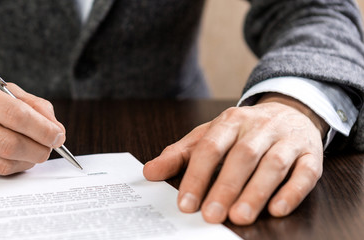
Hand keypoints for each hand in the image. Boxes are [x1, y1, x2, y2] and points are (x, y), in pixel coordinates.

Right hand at [0, 73, 65, 175]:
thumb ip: (30, 105)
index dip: (42, 129)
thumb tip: (55, 130)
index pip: (15, 115)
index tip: (58, 135)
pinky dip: (8, 166)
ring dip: (26, 161)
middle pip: (10, 143)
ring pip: (1, 162)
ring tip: (32, 152)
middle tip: (49, 148)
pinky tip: (10, 156)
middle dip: (39, 149)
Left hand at [143, 93, 328, 224]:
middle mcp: (260, 127)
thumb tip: (149, 172)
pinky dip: (292, 191)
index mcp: (230, 121)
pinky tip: (277, 209)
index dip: (197, 176)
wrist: (289, 111)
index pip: (210, 148)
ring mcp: (287, 139)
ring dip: (257, 192)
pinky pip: (305, 172)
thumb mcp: (208, 136)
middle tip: (212, 215)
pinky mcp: (311, 154)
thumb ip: (179, 154)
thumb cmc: (242, 131)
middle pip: (242, 156)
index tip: (186, 204)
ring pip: (273, 165)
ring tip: (240, 216)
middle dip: (226, 187)